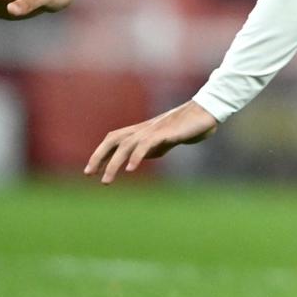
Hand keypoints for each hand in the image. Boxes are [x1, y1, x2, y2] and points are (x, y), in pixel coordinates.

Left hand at [85, 100, 219, 184]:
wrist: (206, 114)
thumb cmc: (186, 127)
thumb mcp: (163, 142)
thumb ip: (149, 149)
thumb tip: (134, 161)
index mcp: (141, 131)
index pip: (114, 140)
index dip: (100, 154)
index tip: (90, 172)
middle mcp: (143, 129)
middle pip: (113, 139)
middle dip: (99, 156)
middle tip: (89, 175)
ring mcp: (153, 129)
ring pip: (126, 144)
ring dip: (114, 163)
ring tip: (106, 181)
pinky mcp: (165, 132)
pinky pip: (146, 144)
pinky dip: (136, 156)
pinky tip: (130, 169)